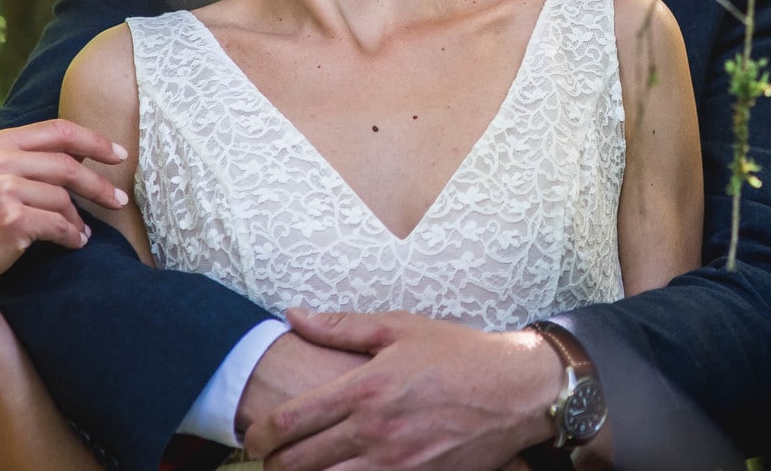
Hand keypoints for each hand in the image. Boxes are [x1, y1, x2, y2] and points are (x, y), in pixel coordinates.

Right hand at [0, 119, 126, 321]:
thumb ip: (24, 158)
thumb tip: (82, 151)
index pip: (59, 131)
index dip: (95, 141)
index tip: (118, 154)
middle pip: (68, 166)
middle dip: (99, 185)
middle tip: (120, 199)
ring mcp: (2, 189)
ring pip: (63, 199)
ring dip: (79, 219)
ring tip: (82, 232)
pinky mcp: (12, 219)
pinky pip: (59, 225)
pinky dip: (72, 236)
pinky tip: (74, 243)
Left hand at [245, 310, 562, 470]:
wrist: (517, 392)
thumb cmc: (460, 355)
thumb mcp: (401, 328)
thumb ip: (342, 326)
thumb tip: (295, 315)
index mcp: (365, 388)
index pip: (290, 422)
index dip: (260, 435)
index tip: (254, 437)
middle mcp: (374, 430)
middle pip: (298, 463)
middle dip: (274, 464)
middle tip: (271, 458)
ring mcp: (394, 463)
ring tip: (303, 468)